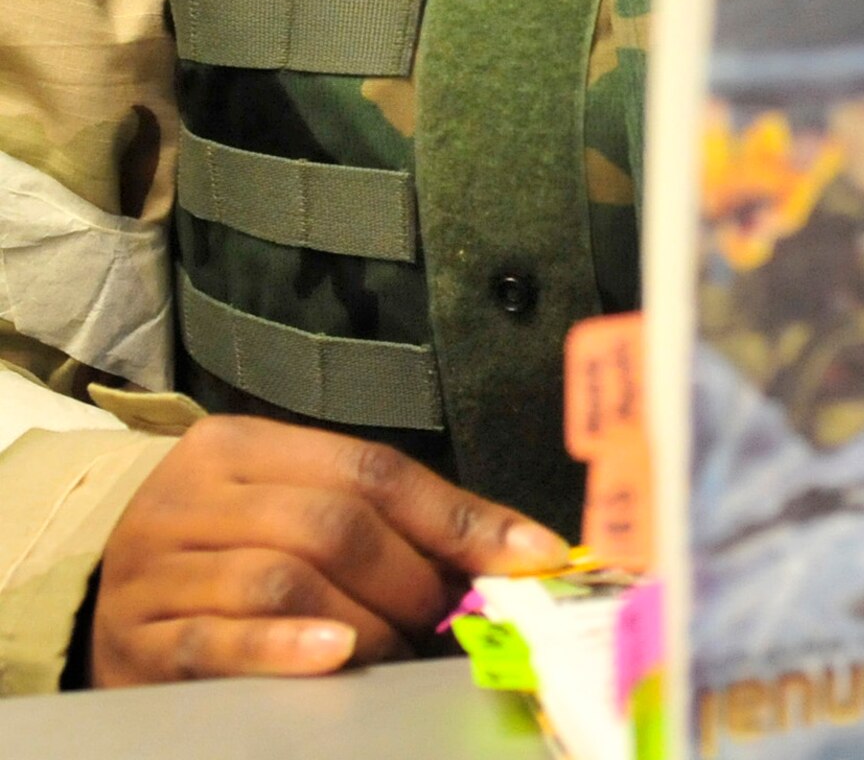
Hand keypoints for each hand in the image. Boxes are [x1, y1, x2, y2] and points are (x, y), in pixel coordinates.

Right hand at [90, 414, 568, 684]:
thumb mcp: (289, 503)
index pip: (372, 469)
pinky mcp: (138, 643)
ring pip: (286, 582)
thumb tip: (506, 551)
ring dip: (367, 621)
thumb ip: (382, 519)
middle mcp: (195, 496)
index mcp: (241, 445)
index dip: (458, 517)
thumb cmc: (222, 545)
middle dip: (413, 578)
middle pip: (333, 525)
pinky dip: (284, 650)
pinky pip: (220, 641)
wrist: (96, 593)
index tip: (529, 557)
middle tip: (452, 618)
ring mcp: (160, 569)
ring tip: (402, 650)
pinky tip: (335, 656)